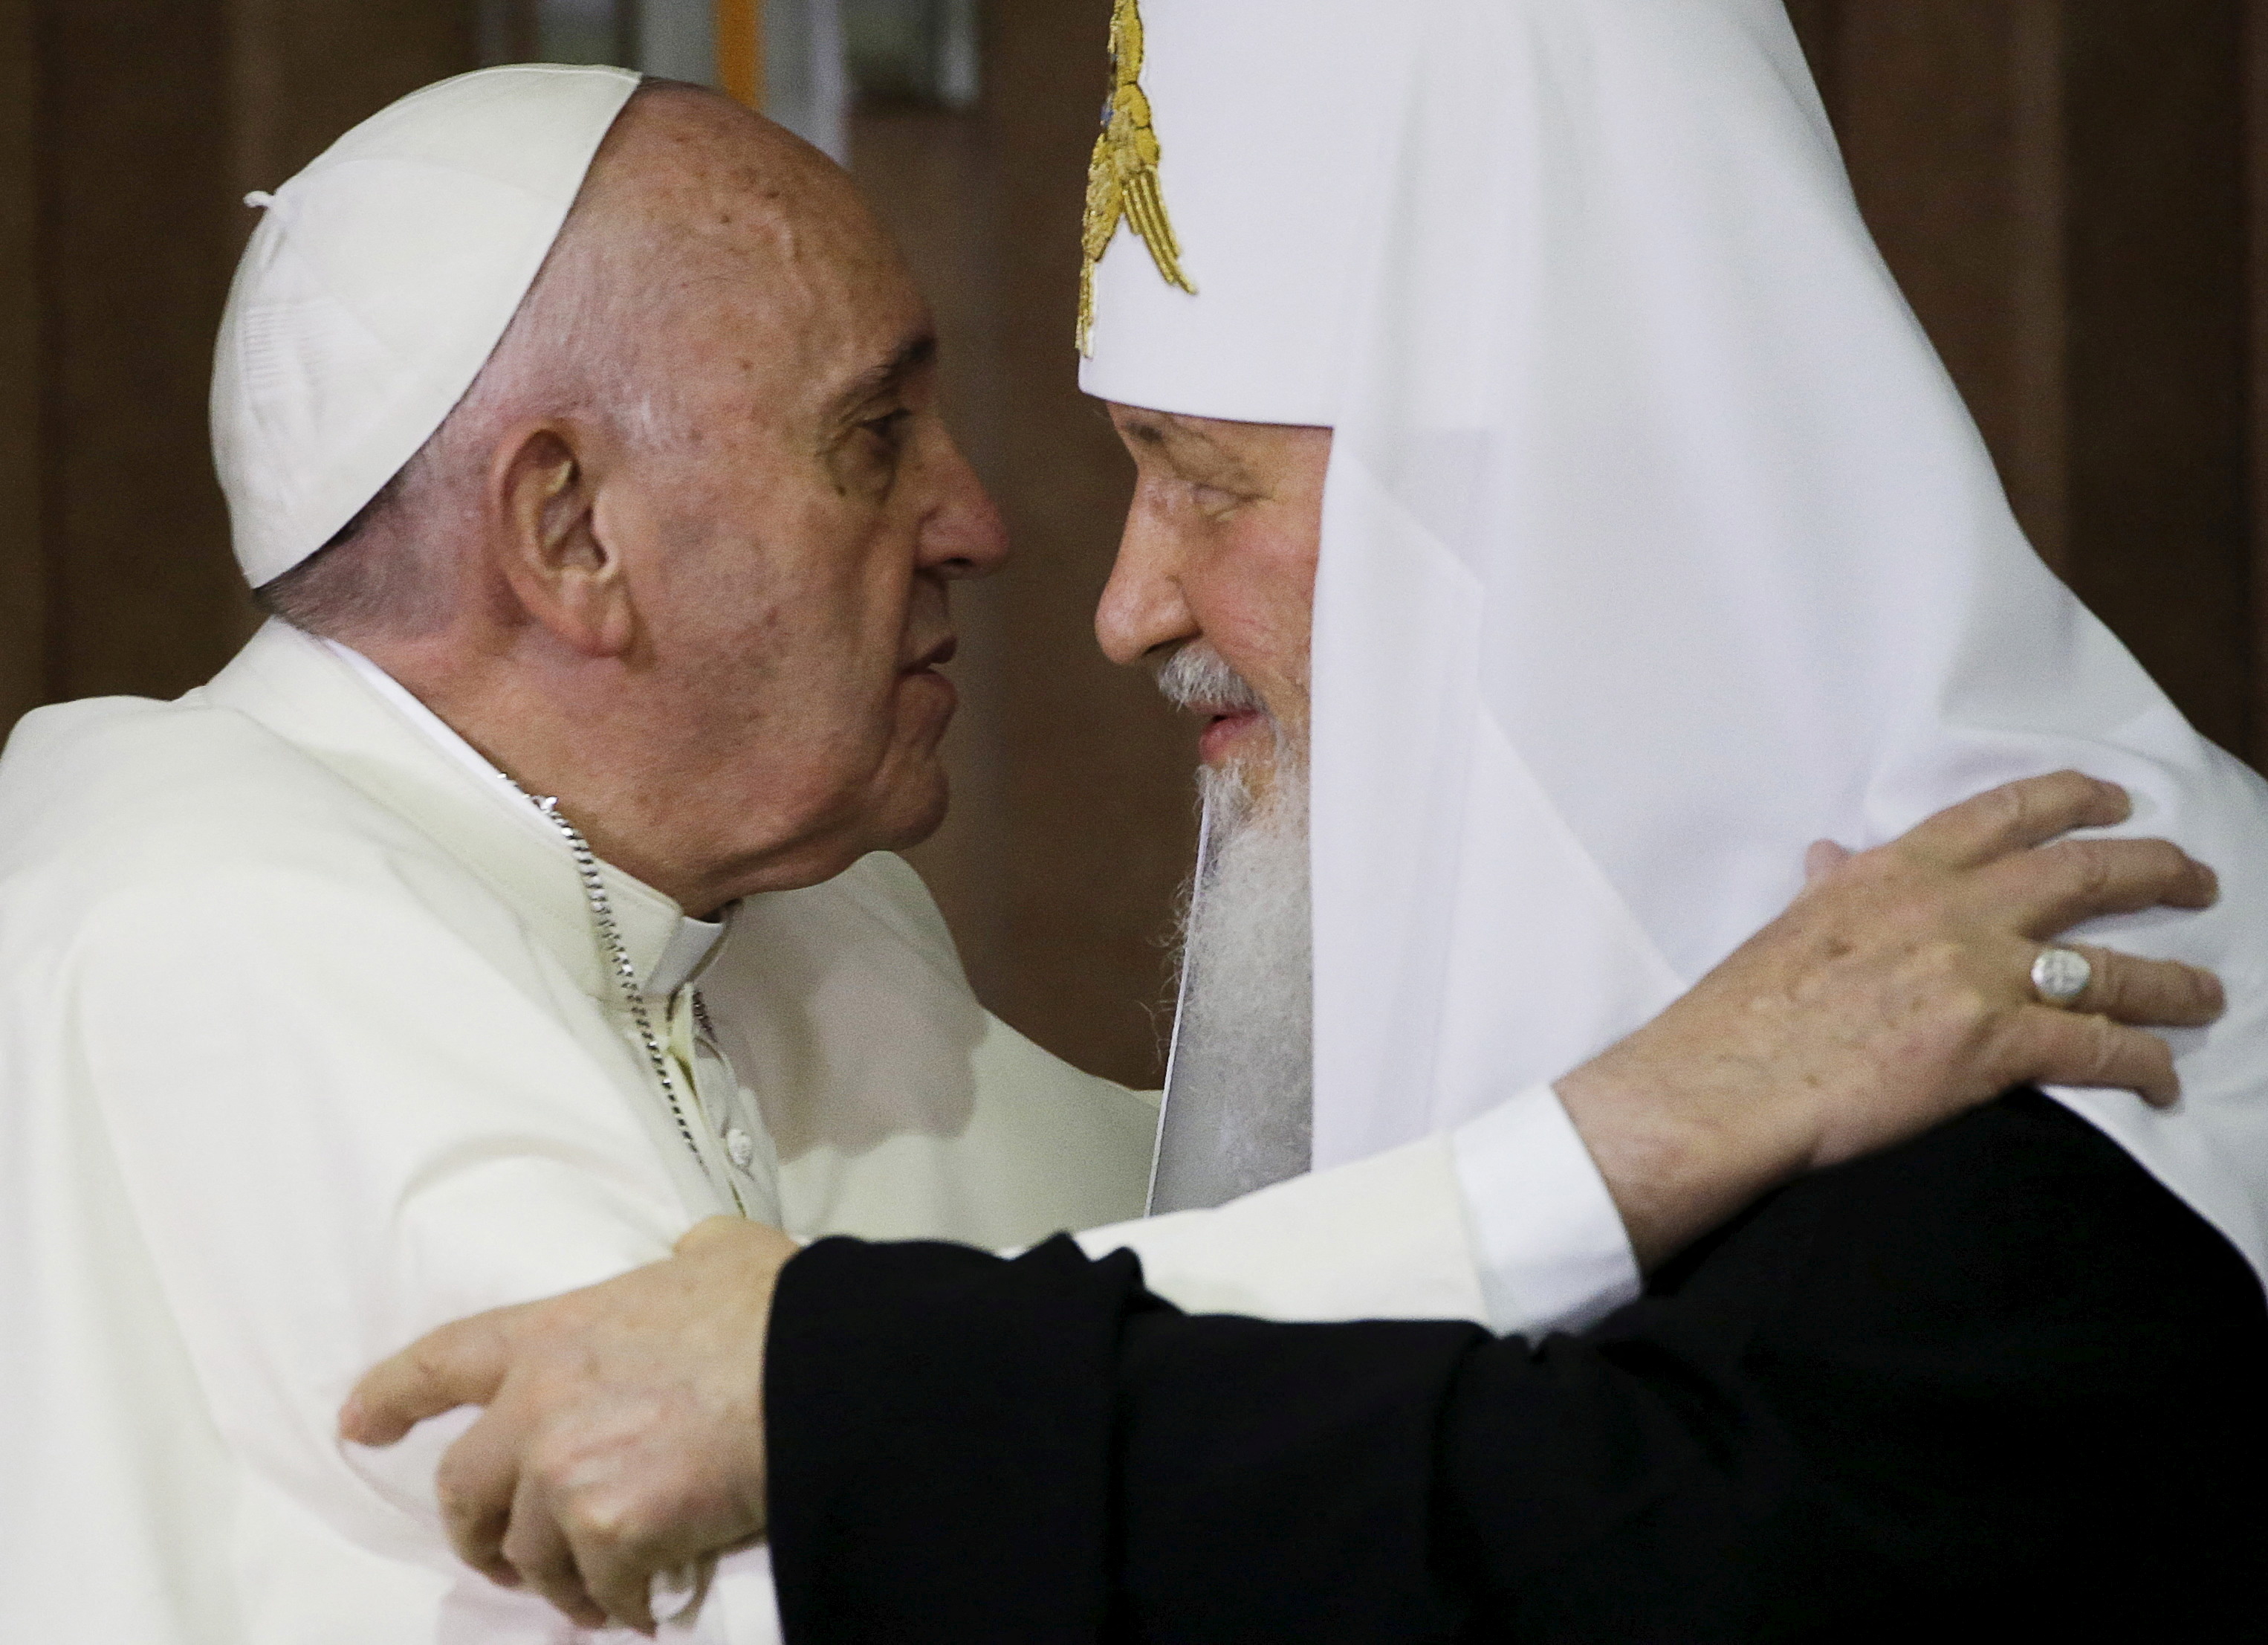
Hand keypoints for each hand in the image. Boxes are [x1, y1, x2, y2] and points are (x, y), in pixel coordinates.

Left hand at [340, 1216, 797, 1633]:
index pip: (440, 1361)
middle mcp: (538, 1406)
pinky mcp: (612, 1533)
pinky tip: (652, 1605)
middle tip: (506, 1557)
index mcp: (552, 1332)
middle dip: (475, 1532)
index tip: (359, 1424)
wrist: (817, 1370)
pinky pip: (601, 1592)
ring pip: (528, 1556)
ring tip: (599, 1593)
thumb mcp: (715, 1253)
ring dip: (560, 1581)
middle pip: (461, 1488)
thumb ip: (681, 1259)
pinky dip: (625, 1605)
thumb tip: (695, 1256)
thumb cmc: (774, 1308)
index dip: (390, 1396)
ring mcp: (567, 1474)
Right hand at [1557, 771, 2222, 1268]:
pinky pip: (2096, 1047)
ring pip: (2110, 967)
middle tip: (2195, 880)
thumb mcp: (1786, 926)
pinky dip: (2143, 1062)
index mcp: (1894, 873)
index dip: (2074, 798)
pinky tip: (2161, 1076)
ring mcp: (1975, 978)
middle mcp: (1948, 911)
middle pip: (2084, 873)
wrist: (1721, 1084)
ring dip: (2172, 983)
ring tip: (2205, 994)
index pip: (2005, 813)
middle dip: (2156, 871)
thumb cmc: (1739, 1016)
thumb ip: (1827, 888)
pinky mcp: (1991, 1048)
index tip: (2114, 799)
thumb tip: (1827, 857)